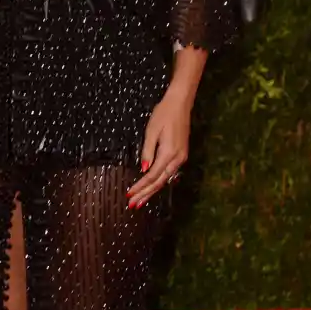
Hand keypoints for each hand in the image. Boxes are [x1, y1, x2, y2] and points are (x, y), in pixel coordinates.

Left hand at [127, 90, 192, 207]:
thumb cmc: (164, 114)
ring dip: (152, 190)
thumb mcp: (151, 131)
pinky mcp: (181, 155)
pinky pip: (169, 173)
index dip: (140, 187)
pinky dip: (159, 182)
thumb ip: (147, 152)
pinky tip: (153, 187)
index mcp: (169, 153)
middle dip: (146, 194)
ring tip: (141, 200)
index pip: (152, 176)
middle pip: (159, 182)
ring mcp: (181, 158)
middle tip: (133, 205)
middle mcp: (178, 159)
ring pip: (165, 179)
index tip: (129, 195)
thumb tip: (143, 170)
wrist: (180, 104)